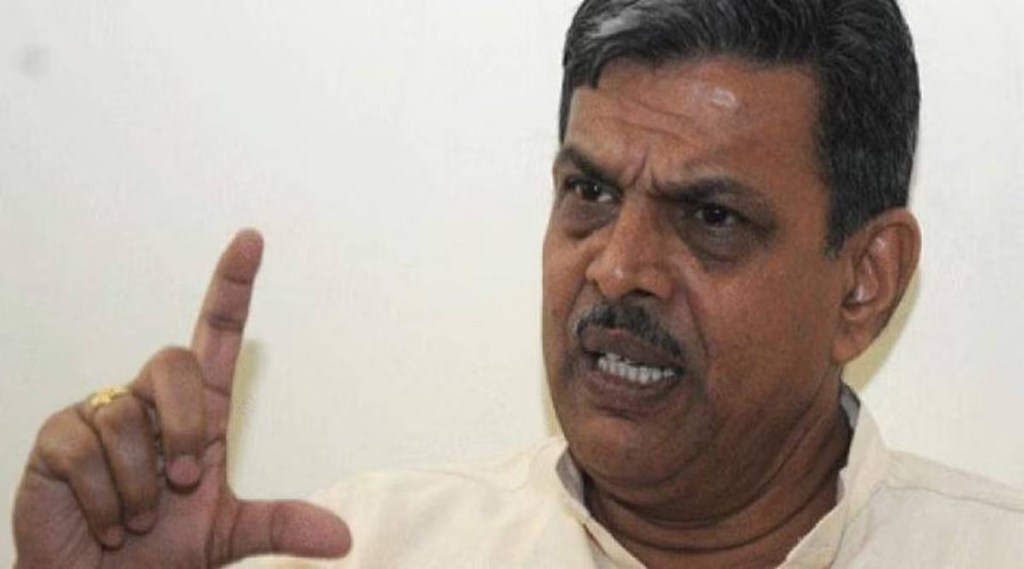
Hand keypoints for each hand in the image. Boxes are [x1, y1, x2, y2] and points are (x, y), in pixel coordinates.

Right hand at [13, 230, 350, 566]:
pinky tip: (107, 522)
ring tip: (138, 519)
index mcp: (198, 413)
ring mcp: (102, 415)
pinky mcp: (58, 438)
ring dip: (142, 485)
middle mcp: (151, 402)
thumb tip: (341, 537)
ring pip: (127, 416)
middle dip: (185, 428)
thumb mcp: (226, 535)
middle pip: (174, 363)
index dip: (231, 287)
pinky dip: (104, 499)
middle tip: (186, 484)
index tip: (251, 239)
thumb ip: (280, 525)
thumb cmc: (158, 551)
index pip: (215, 335)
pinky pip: (84, 448)